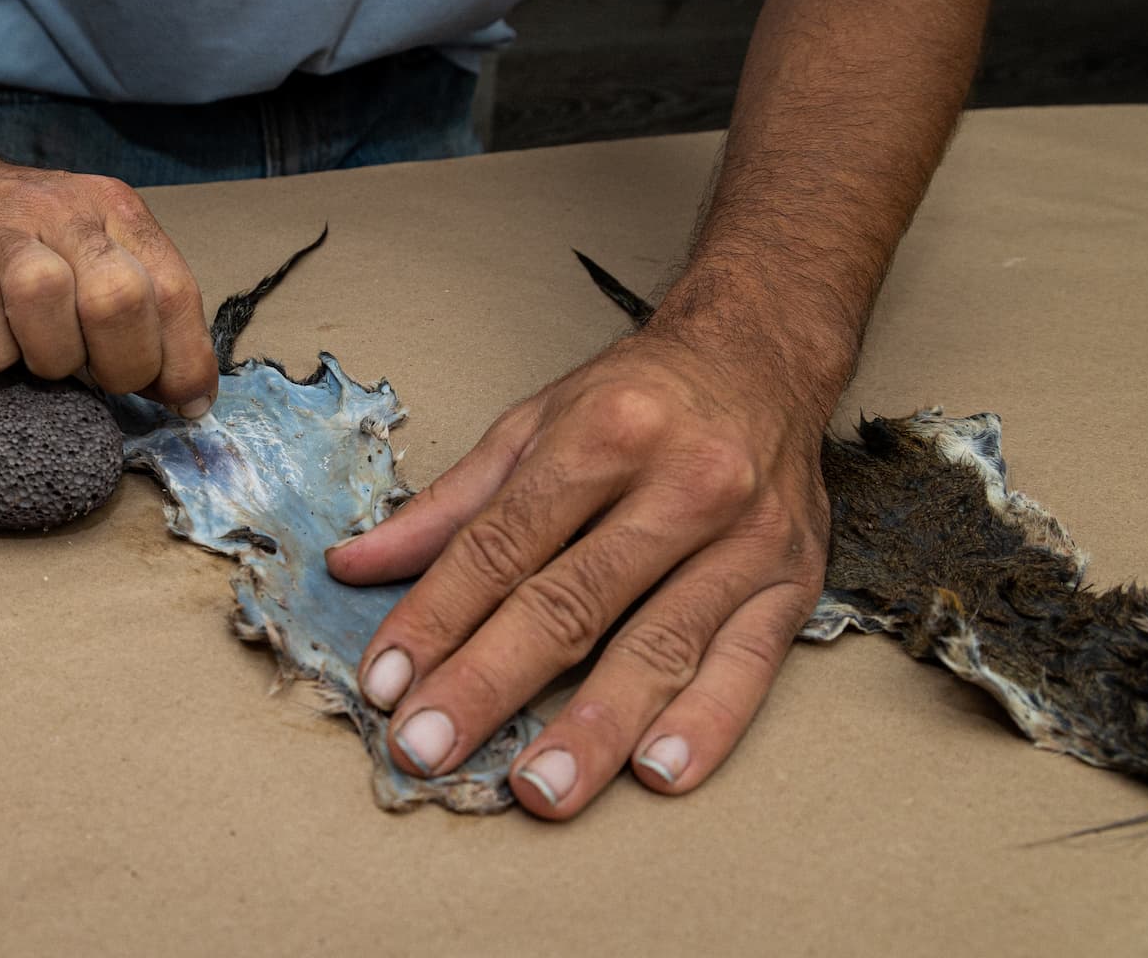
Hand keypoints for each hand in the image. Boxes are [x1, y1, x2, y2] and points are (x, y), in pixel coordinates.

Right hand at [0, 145, 216, 411]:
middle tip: (100, 376)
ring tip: (40, 355)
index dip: (184, 361)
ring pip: (44, 298)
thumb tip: (191, 399)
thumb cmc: (27, 248)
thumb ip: (150, 319)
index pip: (175, 292)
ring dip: (51, 356)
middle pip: (118, 297)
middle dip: (121, 363)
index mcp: (116, 213)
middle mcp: (63, 213)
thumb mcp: (99, 262)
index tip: (182, 402)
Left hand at [327, 322, 832, 818]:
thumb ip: (449, 506)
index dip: (435, 619)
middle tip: (429, 748)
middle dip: (490, 683)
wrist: (762, 358)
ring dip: (594, 727)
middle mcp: (678, 483)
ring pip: (659, 644)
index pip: (500, 546)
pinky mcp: (793, 581)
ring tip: (541, 790)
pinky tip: (660, 772)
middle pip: (570, 602)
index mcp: (600, 435)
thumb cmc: (638, 398)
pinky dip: (707, 723)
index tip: (386, 684)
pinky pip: (749, 664)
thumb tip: (355, 567)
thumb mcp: (533, 424)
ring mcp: (743, 536)